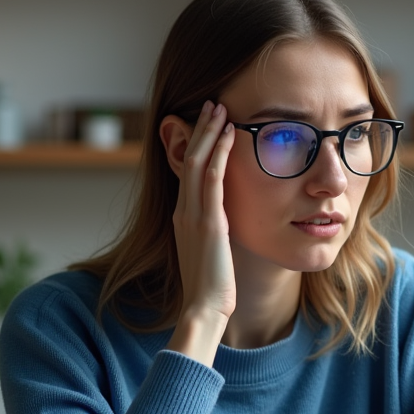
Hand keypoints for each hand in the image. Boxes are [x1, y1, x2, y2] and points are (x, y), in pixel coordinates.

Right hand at [166, 100, 236, 366]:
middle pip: (189, 159)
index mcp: (183, 218)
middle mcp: (183, 211)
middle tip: (212, 104)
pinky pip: (212, 177)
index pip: (189, 172)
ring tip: (219, 108)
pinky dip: (219, 152)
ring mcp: (193, 215)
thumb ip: (214, 233)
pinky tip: (229, 134)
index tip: (209, 125)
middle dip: (200, 130)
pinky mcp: (208, 221)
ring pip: (197, 162)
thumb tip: (226, 223)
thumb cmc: (212, 289)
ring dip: (209, 132)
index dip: (197, 145)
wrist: (204, 309)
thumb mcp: (211, 253)